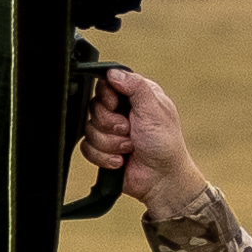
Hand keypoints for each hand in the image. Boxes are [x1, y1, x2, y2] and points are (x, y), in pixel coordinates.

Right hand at [82, 67, 209, 220]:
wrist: (162, 179)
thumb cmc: (165, 144)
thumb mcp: (153, 108)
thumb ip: (134, 86)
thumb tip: (113, 72)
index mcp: (135, 96)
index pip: (107, 85)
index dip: (108, 97)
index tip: (117, 106)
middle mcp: (121, 111)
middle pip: (94, 107)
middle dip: (111, 124)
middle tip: (128, 131)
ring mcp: (110, 132)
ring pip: (89, 129)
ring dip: (110, 143)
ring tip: (128, 148)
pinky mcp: (103, 150)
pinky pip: (87, 148)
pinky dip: (104, 157)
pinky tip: (120, 161)